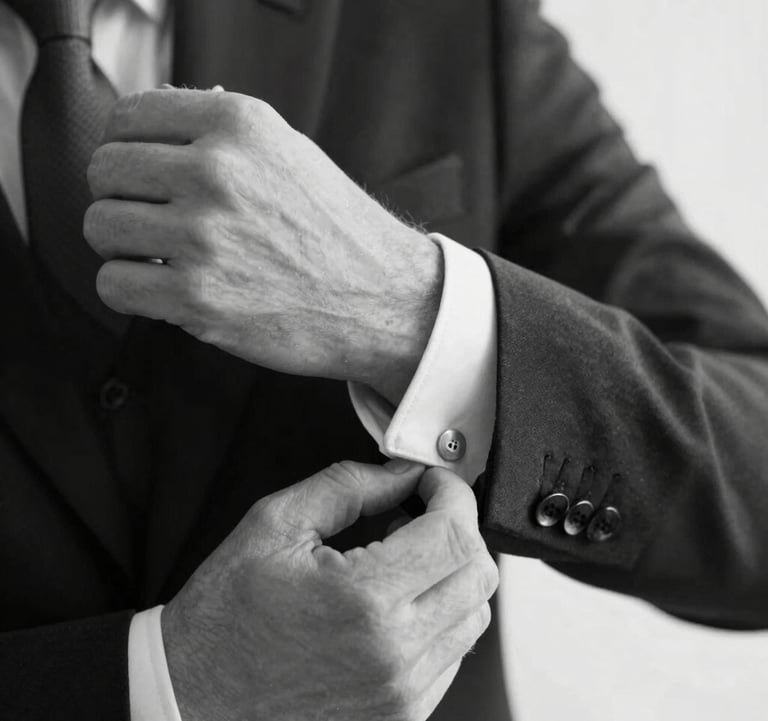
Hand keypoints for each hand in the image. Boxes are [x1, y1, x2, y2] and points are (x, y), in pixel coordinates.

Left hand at [84, 89, 442, 402]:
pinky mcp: (197, 298)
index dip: (125, 146)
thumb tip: (157, 125)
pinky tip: (160, 288)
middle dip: (120, 196)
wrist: (381, 299)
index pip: (129, 116)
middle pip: (105, 170)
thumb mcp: (291, 153)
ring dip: (122, 244)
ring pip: (100, 226)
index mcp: (238, 126)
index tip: (139, 171)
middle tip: (147, 217)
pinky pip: (114, 284)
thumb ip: (221, 135)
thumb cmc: (338, 231)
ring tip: (157, 255)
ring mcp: (204, 237)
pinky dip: (129, 289)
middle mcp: (216, 173)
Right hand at [162, 460, 497, 720]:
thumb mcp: (274, 524)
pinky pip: (453, 653)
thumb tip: (401, 474)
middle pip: (478, 573)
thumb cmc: (225, 616)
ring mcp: (402, 692)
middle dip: (459, 527)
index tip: (432, 480)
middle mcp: (394, 653)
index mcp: (362, 599)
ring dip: (452, 571)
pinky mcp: (401, 715)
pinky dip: (441, 613)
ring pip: (474, 614)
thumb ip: (348, 486)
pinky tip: (399, 598)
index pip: (453, 533)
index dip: (451, 493)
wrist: (194, 699)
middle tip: (420, 511)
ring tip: (403, 555)